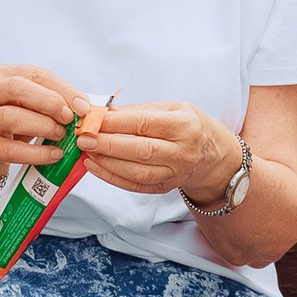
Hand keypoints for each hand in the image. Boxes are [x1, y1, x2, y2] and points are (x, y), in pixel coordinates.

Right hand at [0, 64, 92, 184]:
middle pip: (18, 89)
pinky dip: (38, 153)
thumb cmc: (10, 120)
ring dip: (44, 126)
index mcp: (2, 75)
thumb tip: (86, 108)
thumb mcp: (26, 102)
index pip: (36, 74)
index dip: (63, 89)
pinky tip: (55, 154)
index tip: (84, 106)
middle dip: (49, 102)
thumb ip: (51, 99)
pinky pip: (13, 149)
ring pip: (12, 117)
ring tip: (62, 135)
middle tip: (70, 118)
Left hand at [85, 99, 240, 203]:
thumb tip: (104, 113)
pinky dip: (112, 177)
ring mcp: (175, 173)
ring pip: (137, 172)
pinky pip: (136, 186)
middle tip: (84, 137)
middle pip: (140, 150)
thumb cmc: (188, 126)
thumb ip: (138, 111)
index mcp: (184, 125)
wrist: (212, 154)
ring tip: (86, 152)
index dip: (116, 122)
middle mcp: (182, 152)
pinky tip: (96, 167)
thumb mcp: (171, 108)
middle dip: (107, 144)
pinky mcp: (166, 187)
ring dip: (107, 162)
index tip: (93, 119)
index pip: (145, 123)